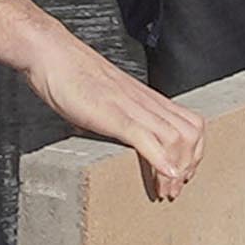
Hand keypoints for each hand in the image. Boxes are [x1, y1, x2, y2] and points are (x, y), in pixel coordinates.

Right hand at [0, 0, 203, 200]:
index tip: (181, 175)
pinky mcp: (113, 114)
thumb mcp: (106, 100)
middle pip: (191, 133)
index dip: (193, 153)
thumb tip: (115, 141)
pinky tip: (163, 176)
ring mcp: (131, 107)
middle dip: (189, 165)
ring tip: (165, 190)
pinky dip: (160, 160)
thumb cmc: (72, 75)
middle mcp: (145, 102)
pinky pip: (145, 138)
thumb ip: (116, 119)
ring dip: (175, 169)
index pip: (191, 125)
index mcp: (146, 99)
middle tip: (175, 189)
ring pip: (176, 138)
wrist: (51, 54)